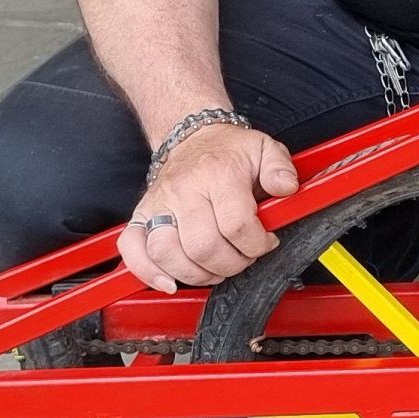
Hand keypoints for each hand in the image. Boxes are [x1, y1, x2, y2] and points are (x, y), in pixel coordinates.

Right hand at [118, 122, 297, 290]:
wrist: (193, 136)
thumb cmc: (229, 151)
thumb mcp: (265, 149)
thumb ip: (281, 168)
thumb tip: (286, 188)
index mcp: (218, 174)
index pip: (236, 225)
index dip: (257, 244)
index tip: (265, 242)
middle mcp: (184, 189)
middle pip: (203, 247)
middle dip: (231, 263)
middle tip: (242, 257)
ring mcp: (159, 203)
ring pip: (168, 254)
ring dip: (197, 274)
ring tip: (215, 268)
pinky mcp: (141, 215)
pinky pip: (132, 248)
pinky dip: (147, 271)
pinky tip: (169, 281)